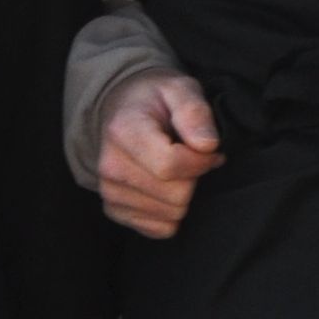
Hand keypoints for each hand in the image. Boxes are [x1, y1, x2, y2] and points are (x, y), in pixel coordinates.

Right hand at [92, 69, 221, 236]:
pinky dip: (172, 211)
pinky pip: (161, 229)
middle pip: (175, 195)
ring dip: (184, 193)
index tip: (208, 146)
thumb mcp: (180, 88)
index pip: (170, 165)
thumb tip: (208, 145)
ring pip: (171, 215)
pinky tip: (166, 185)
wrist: (124, 109)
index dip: (200, 160)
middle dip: (194, 177)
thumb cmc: (157, 100)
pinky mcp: (115, 211)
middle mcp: (110, 166)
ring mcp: (110, 192)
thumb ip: (194, 111)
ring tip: (177, 167)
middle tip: (190, 155)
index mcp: (123, 131)